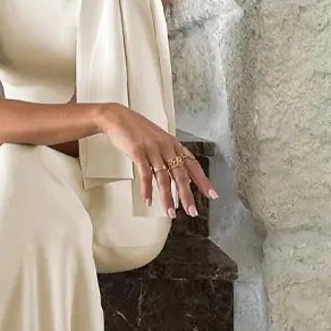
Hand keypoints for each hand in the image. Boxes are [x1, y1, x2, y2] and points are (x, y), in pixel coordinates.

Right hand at [99, 103, 217, 218]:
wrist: (118, 118)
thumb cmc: (137, 130)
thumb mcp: (158, 140)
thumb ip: (167, 155)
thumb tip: (175, 173)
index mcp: (174, 145)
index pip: (193, 165)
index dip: (203, 181)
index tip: (211, 194)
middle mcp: (166, 148)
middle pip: (181, 175)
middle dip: (187, 195)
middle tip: (192, 211)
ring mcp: (153, 150)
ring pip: (164, 178)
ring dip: (167, 198)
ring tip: (170, 212)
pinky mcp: (139, 153)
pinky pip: (145, 174)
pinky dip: (147, 190)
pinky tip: (149, 200)